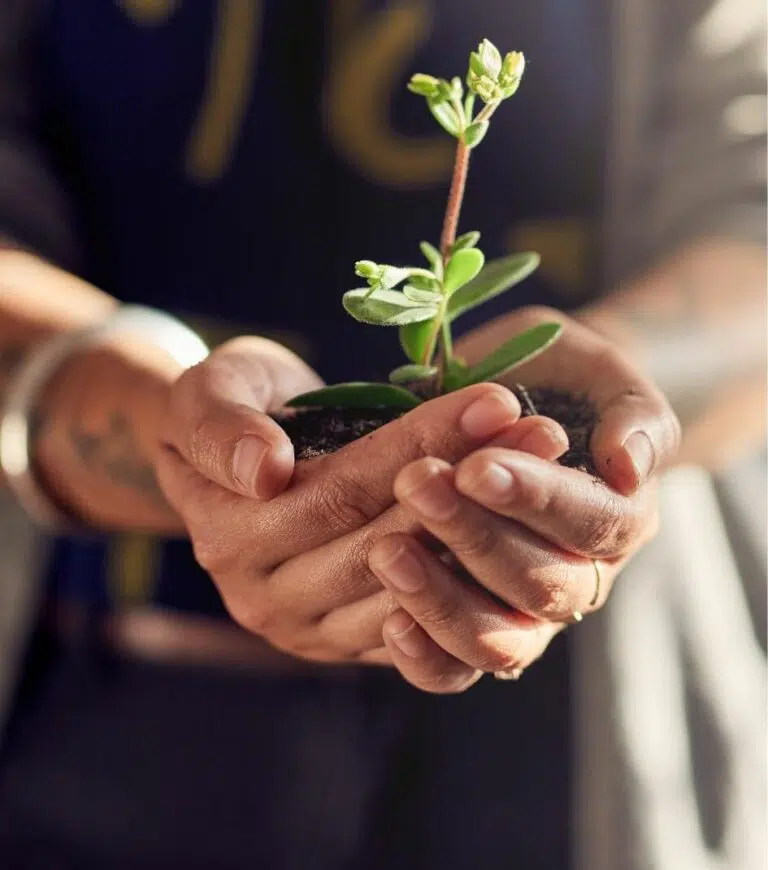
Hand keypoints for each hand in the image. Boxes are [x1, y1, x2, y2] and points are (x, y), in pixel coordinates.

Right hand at [153, 337, 552, 667]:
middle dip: (472, 483)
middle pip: (389, 539)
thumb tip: (265, 472)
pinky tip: (522, 534)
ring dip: (487, 529)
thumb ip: (220, 427)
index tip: (496, 399)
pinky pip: (422, 629)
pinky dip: (473, 581)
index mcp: (230, 536)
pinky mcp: (348, 644)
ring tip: (547, 470)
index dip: (422, 443)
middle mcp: (267, 598)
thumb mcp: (208, 394)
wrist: (237, 464)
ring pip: (414, 586)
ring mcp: (310, 631)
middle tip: (545, 434)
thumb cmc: (231, 410)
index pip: (344, 488)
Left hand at [368, 307, 679, 691]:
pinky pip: (455, 670)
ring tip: (386, 550)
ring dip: (441, 598)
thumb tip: (630, 466)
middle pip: (541, 584)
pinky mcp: (471, 632)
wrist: (511, 402)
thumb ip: (632, 414)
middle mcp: (579, 577)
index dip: (536, 501)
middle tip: (415, 484)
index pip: (594, 524)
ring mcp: (525, 615)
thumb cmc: (556, 380)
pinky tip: (389, 618)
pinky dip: (425, 656)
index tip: (476, 467)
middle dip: (474, 536)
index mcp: (620, 518)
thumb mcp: (598, 373)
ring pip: (498, 640)